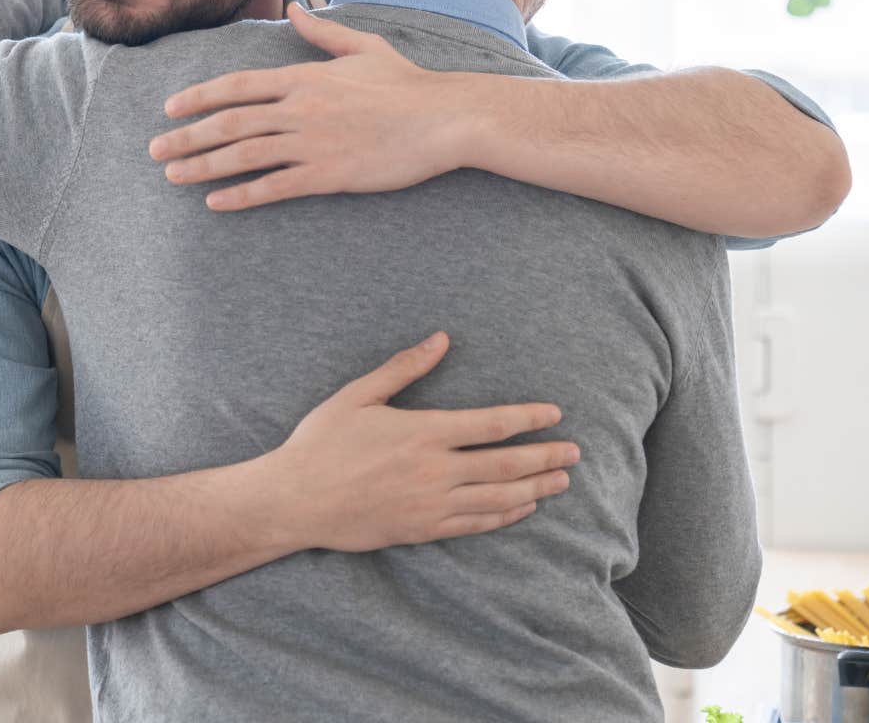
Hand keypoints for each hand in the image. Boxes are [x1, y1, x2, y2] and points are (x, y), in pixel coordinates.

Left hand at [148, 3, 474, 210]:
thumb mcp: (364, 47)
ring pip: (243, 154)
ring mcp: (312, 142)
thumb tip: (293, 9)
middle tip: (155, 149)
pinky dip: (241, 195)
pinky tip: (216, 202)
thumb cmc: (407, 83)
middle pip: (229, 121)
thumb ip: (322, 32)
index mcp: (304, 76)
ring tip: (174, 175)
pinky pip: (274, 186)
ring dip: (202, 166)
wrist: (443, 118)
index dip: (199, 97)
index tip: (171, 108)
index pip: (238, 85)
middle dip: (186, 136)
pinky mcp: (329, 174)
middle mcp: (300, 108)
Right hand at [262, 332, 578, 552]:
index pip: (493, 424)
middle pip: (507, 465)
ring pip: (498, 498)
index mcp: (424, 431)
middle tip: (574, 453)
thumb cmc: (321, 442)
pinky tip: (522, 509)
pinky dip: (504, 517)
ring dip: (535, 489)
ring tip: (560, 482)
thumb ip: (404, 367)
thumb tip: (441, 339)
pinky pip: (474, 525)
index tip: (555, 415)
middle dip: (546, 457)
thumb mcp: (358, 395)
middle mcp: (435, 470)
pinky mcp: (421, 530)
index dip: (530, 419)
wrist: (294, 500)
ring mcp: (431, 504)